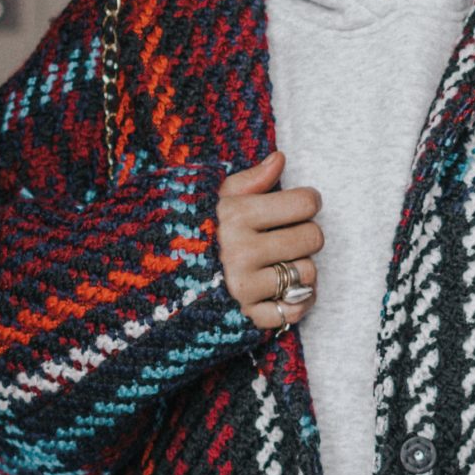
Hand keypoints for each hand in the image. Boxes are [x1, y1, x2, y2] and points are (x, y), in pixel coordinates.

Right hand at [216, 150, 322, 332]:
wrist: (161, 279)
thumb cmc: (198, 231)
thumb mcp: (217, 198)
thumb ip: (251, 179)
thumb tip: (279, 158)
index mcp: (236, 217)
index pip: (305, 203)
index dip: (308, 201)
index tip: (300, 205)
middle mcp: (240, 253)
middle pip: (312, 237)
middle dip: (305, 233)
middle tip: (288, 234)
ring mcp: (244, 287)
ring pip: (308, 273)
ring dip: (301, 267)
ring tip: (281, 261)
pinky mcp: (248, 315)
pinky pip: (296, 309)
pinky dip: (299, 300)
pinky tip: (287, 288)